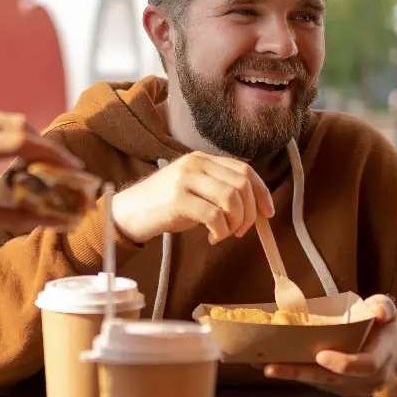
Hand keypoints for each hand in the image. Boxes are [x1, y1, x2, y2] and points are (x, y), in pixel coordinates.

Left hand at [0, 106, 82, 229]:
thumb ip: (16, 218)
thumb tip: (57, 222)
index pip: (16, 142)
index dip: (50, 153)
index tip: (73, 166)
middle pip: (18, 125)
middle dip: (47, 145)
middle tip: (68, 166)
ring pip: (10, 119)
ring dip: (34, 138)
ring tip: (51, 162)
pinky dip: (16, 133)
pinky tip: (26, 154)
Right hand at [111, 152, 274, 244]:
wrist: (128, 213)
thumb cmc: (163, 206)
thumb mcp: (194, 190)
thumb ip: (219, 190)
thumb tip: (253, 207)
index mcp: (202, 159)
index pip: (244, 169)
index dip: (261, 192)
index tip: (268, 214)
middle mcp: (196, 164)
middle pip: (241, 184)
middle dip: (249, 213)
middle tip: (241, 231)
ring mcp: (186, 179)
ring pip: (231, 198)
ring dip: (235, 223)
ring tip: (225, 234)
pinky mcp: (178, 199)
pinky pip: (214, 215)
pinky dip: (220, 231)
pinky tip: (211, 238)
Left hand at [264, 294, 396, 396]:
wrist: (389, 351)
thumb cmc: (384, 328)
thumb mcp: (387, 312)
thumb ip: (383, 308)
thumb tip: (377, 310)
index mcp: (379, 361)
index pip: (364, 366)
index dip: (343, 363)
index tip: (321, 355)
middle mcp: (364, 382)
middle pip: (330, 379)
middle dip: (299, 372)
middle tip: (271, 366)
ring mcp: (349, 389)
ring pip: (317, 382)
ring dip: (289, 374)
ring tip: (261, 363)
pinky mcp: (335, 389)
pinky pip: (313, 382)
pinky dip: (293, 373)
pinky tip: (269, 363)